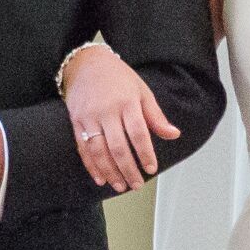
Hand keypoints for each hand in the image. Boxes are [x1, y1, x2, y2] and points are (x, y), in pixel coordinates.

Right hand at [62, 43, 177, 192]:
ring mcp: (89, 117)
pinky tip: (100, 178)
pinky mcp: (76, 122)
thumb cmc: (117, 77)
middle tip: (137, 184)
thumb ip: (155, 115)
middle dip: (128, 169)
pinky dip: (92, 166)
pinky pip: (83, 148)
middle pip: (118, 147)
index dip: (145, 153)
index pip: (138, 133)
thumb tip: (173, 134)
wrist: (85, 63)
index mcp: (127, 102)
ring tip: (120, 186)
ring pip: (99, 151)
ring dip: (110, 172)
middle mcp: (107, 111)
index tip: (151, 168)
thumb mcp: (141, 91)